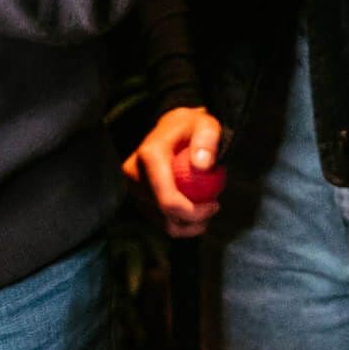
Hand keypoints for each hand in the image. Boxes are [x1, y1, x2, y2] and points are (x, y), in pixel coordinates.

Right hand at [122, 107, 225, 237]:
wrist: (173, 127)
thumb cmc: (192, 127)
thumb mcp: (206, 124)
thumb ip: (207, 139)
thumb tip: (202, 165)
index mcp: (149, 156)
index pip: (168, 199)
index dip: (193, 212)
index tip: (215, 205)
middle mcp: (134, 173)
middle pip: (165, 214)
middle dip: (194, 220)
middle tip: (214, 206)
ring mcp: (133, 187)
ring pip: (162, 222)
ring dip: (188, 224)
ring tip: (206, 209)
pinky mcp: (137, 197)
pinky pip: (159, 220)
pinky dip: (179, 221)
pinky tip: (194, 209)